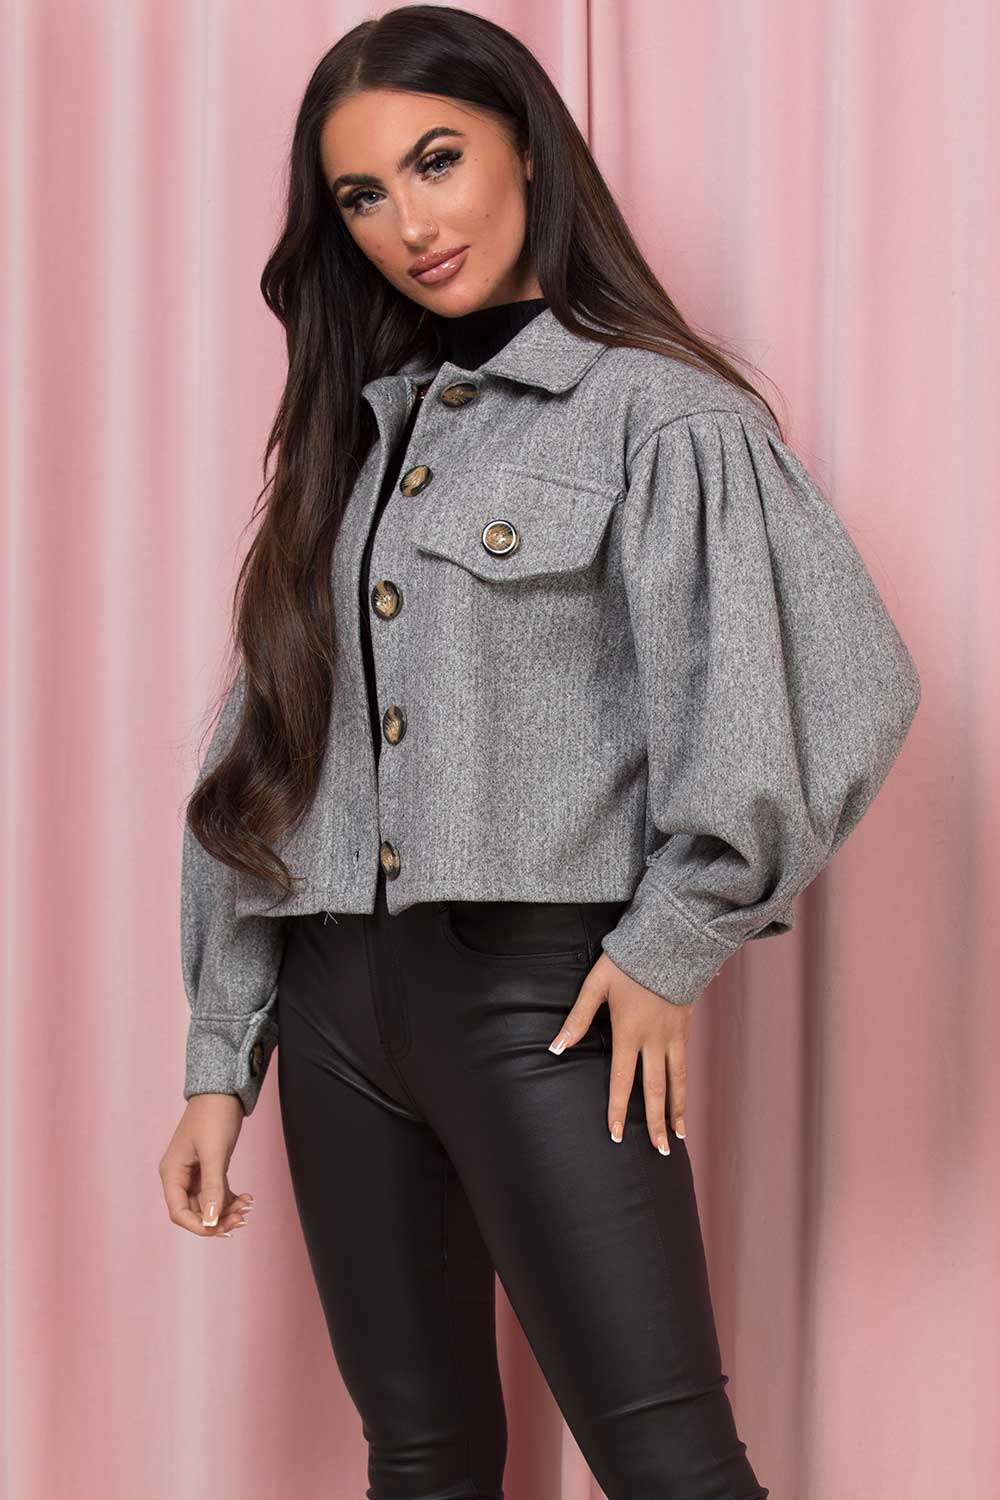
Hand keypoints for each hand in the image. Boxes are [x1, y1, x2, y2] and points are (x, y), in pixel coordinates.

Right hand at [159, 1094, 254, 1237]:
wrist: (223, 1092)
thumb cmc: (213, 1116)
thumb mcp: (214, 1153)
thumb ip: (212, 1187)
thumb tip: (211, 1221)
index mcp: (172, 1173)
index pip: (178, 1212)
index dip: (199, 1226)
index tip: (222, 1230)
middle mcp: (180, 1176)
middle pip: (195, 1211)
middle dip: (218, 1219)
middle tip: (242, 1219)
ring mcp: (195, 1173)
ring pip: (209, 1204)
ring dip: (227, 1210)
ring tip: (248, 1207)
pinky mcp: (209, 1168)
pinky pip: (218, 1193)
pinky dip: (231, 1199)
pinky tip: (247, 1198)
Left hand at [548, 953, 693, 1153]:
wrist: (669, 942)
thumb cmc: (627, 961)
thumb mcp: (597, 984)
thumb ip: (577, 1018)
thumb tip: (555, 1047)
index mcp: (629, 1032)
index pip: (621, 1080)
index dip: (617, 1109)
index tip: (615, 1135)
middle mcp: (654, 1039)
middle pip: (655, 1089)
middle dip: (655, 1122)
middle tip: (659, 1150)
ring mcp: (673, 1035)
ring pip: (677, 1080)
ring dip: (677, 1110)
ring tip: (678, 1135)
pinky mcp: (685, 1027)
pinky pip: (686, 1063)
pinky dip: (685, 1086)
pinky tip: (683, 1099)